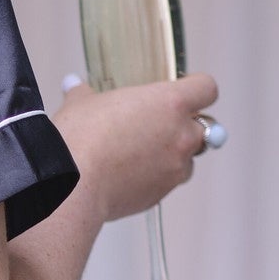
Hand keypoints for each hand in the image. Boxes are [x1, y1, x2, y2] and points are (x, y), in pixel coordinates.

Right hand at [51, 70, 220, 223]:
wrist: (72, 186)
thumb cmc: (80, 139)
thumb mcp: (81, 105)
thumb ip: (85, 93)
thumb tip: (73, 85)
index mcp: (170, 103)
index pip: (206, 88)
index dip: (196, 89)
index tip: (182, 93)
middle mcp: (182, 135)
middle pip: (203, 127)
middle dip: (183, 128)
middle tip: (154, 128)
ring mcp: (175, 168)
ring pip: (187, 159)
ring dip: (172, 157)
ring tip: (139, 156)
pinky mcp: (160, 194)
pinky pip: (166, 183)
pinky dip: (153, 179)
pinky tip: (126, 176)